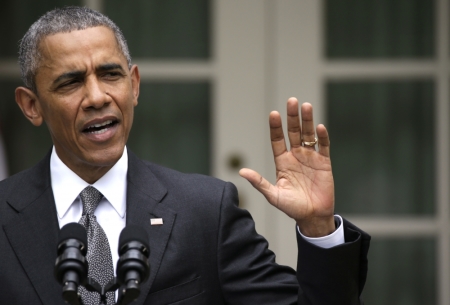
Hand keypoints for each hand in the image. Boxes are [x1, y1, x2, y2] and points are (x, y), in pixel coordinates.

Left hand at [239, 98, 334, 236]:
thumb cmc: (292, 207)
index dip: (276, 127)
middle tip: (292, 101)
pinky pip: (323, 146)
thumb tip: (241, 172)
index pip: (278, 140)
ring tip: (306, 106)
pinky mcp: (324, 162)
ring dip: (307, 121)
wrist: (313, 216)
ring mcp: (310, 158)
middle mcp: (295, 156)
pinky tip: (319, 127)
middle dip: (292, 117)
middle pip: (293, 132)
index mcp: (282, 162)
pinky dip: (322, 137)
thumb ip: (259, 182)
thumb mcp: (273, 195)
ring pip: (308, 135)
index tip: (274, 113)